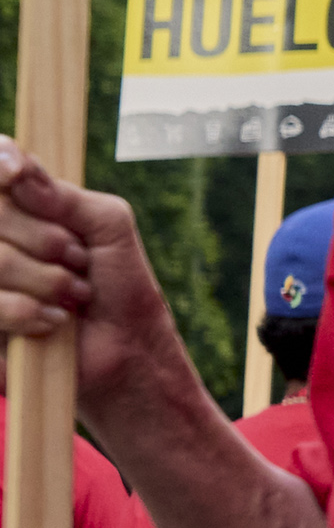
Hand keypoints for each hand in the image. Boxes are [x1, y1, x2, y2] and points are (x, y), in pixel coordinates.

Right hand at [0, 139, 194, 437]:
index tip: (14, 170)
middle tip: (77, 260)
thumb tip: (19, 170)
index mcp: (19, 212)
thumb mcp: (110, 230)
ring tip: (73, 296)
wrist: (124, 358)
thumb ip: (69, 197)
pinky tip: (53, 322)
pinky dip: (25, 310)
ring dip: (42, 278)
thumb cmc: (119, 291)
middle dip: (41, 236)